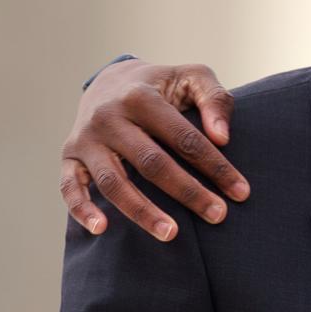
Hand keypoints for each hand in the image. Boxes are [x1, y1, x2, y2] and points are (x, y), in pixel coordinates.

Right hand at [60, 60, 248, 239]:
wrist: (110, 80)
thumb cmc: (162, 86)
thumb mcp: (192, 77)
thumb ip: (215, 99)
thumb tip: (223, 137)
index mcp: (141, 97)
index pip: (184, 138)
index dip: (215, 166)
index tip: (241, 192)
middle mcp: (109, 117)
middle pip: (151, 163)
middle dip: (188, 192)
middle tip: (218, 216)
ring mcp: (86, 139)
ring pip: (113, 182)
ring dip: (142, 211)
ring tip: (171, 234)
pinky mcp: (69, 155)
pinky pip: (69, 187)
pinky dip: (82, 209)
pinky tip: (102, 229)